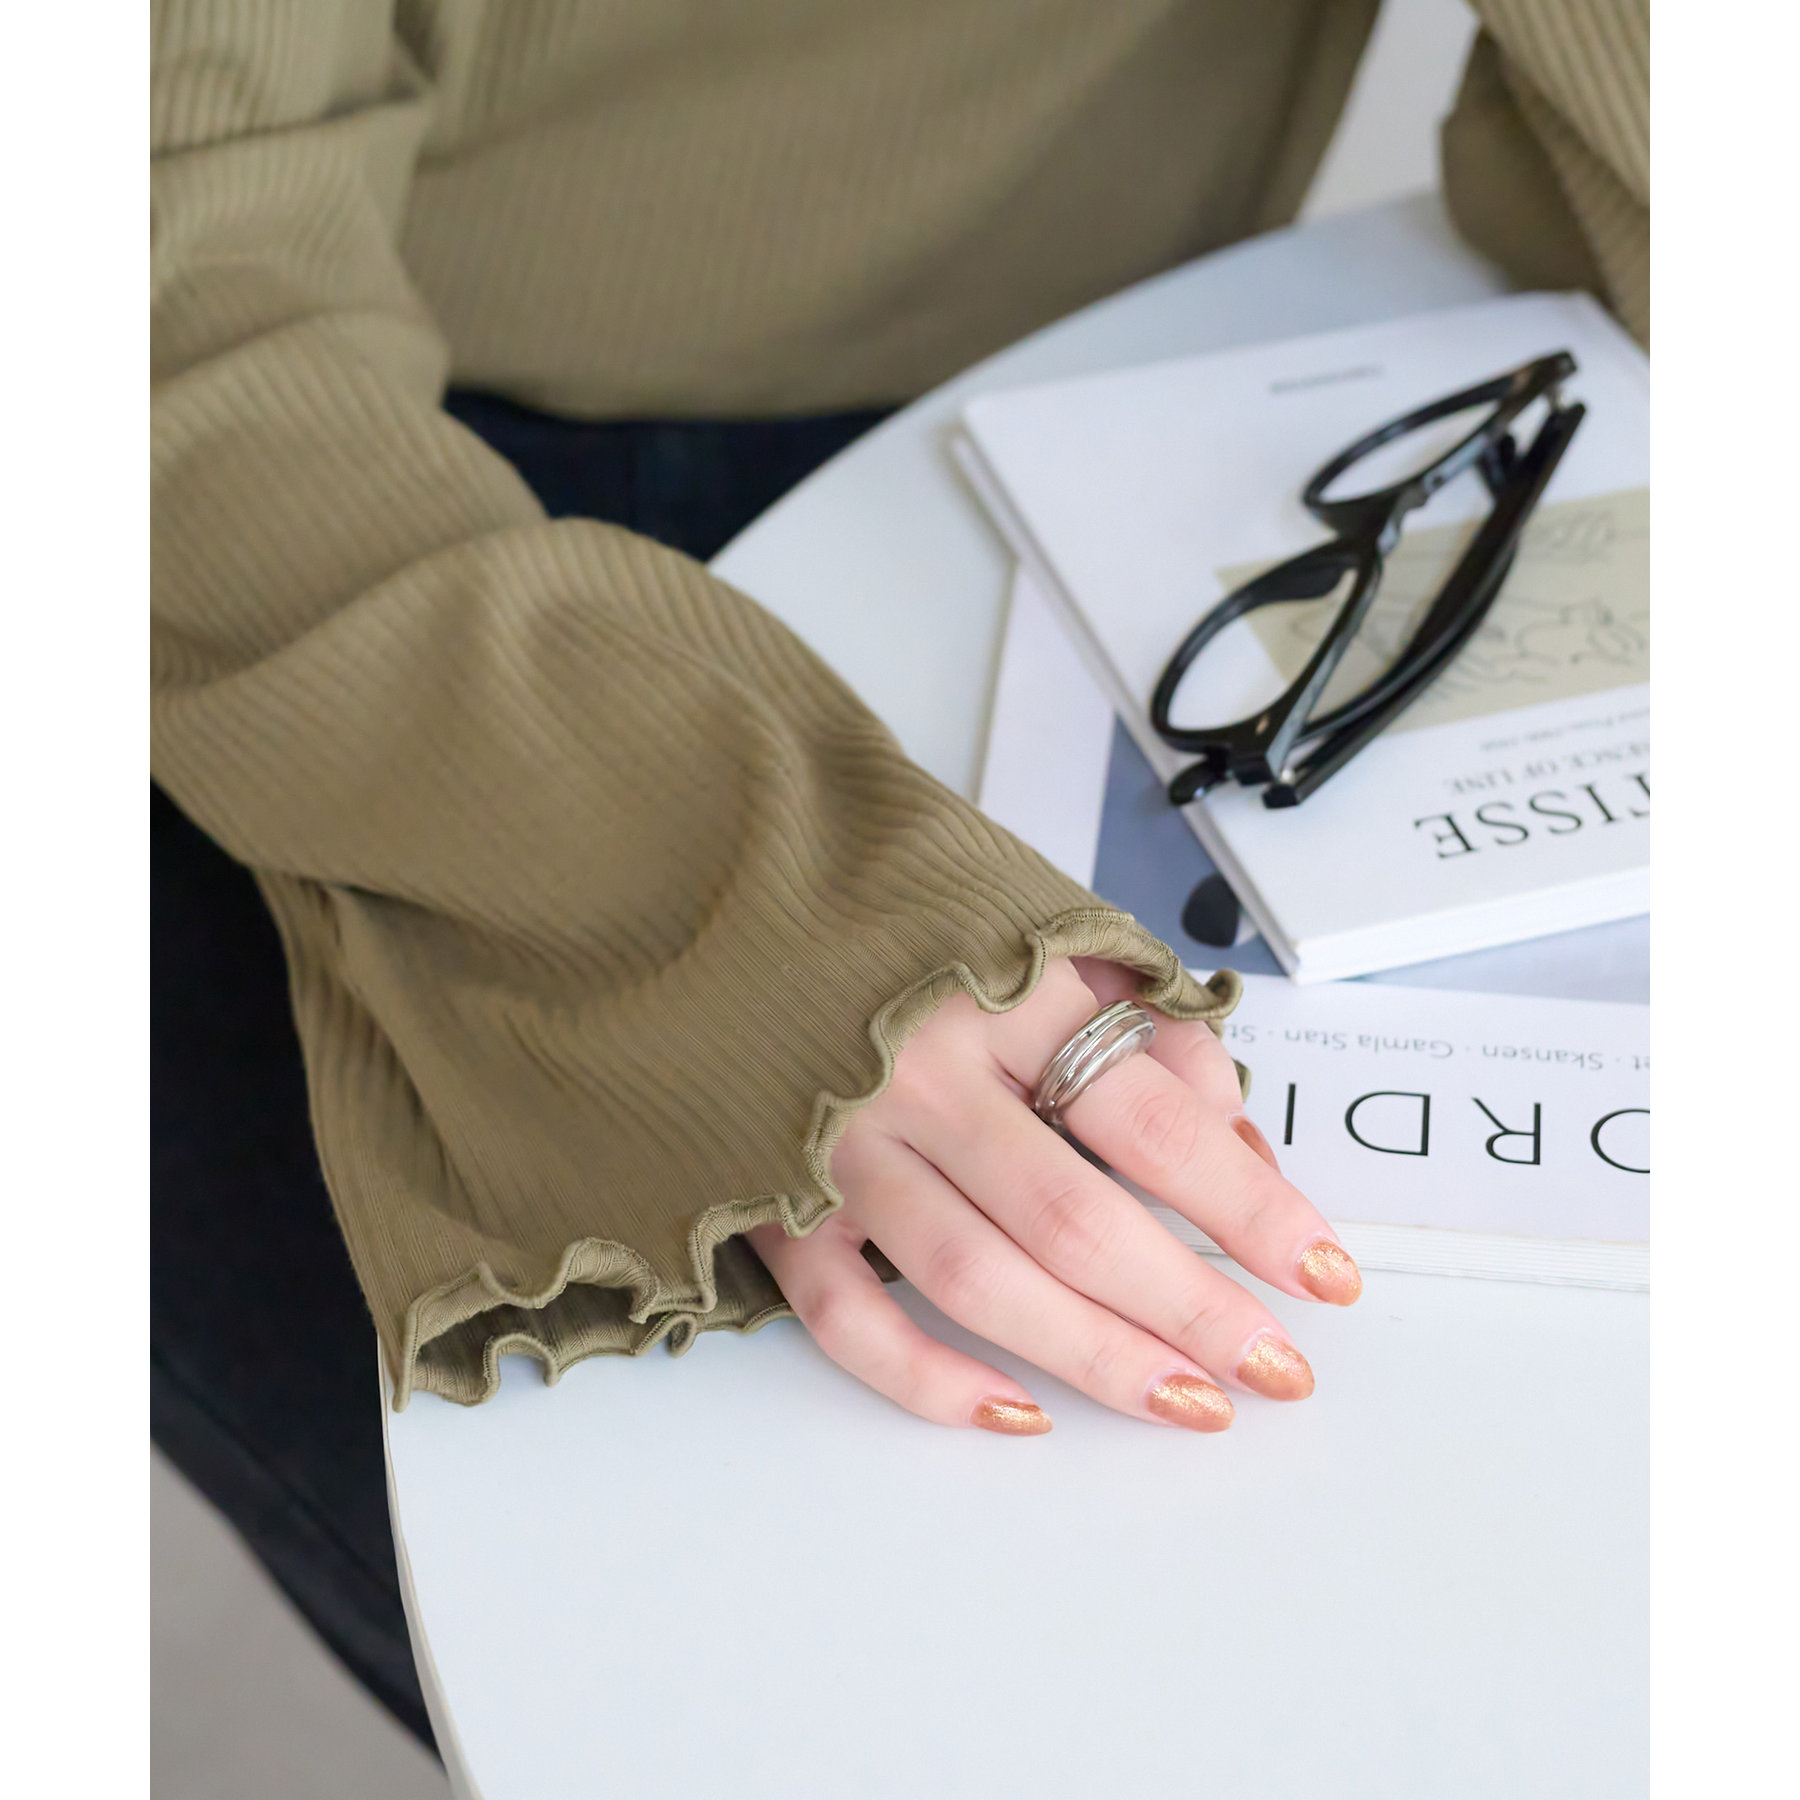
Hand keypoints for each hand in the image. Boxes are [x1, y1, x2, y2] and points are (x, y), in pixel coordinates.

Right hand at [749, 957, 1359, 1434]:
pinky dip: (927, 1377)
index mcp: (999, 989)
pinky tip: (1014, 1413)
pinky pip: (846, 1314)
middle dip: (1190, 1309)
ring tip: (1187, 1405)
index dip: (1248, 1210)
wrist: (720, 892)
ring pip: (973, 1279)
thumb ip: (1149, 1032)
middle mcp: (919, 1071)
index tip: (1325, 1273)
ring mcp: (839, 1142)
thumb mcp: (1044, 932)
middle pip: (1074, 1221)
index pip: (1151, 1123)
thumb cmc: (905, 915)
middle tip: (1277, 1370)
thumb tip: (1242, 1157)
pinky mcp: (775, 1197)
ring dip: (1091, 1357)